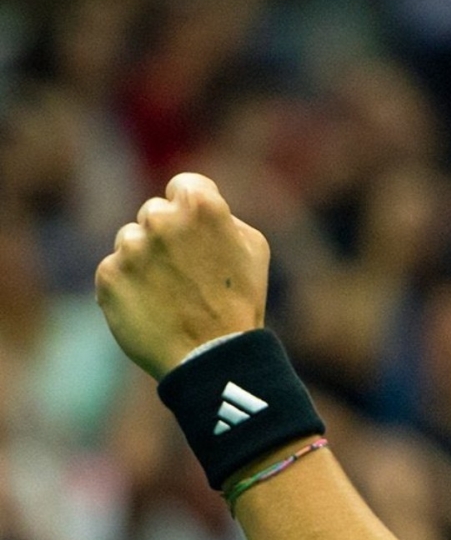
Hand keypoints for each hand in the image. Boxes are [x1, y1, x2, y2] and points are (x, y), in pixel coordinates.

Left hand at [95, 173, 269, 379]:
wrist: (212, 354)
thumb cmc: (240, 299)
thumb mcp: (253, 247)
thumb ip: (223, 217)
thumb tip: (198, 210)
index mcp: (200, 205)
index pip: (184, 185)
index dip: (192, 209)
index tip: (198, 232)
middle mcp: (160, 219)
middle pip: (154, 212)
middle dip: (167, 234)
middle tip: (187, 270)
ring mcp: (131, 247)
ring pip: (131, 240)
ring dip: (145, 259)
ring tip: (170, 291)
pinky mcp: (109, 276)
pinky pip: (114, 270)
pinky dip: (129, 285)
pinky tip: (152, 305)